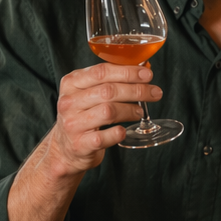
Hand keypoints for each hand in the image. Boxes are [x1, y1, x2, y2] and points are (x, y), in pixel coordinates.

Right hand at [47, 62, 162, 173]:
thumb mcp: (87, 93)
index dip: (128, 72)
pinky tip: (125, 130)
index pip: (101, 72)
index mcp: (71, 83)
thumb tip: (142, 72)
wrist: (65, 148)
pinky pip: (104, 137)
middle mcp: (69, 102)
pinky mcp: (80, 144)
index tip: (147, 75)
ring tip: (140, 111)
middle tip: (154, 93)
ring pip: (108, 111)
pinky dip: (119, 132)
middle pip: (108, 91)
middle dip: (136, 90)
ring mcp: (73, 124)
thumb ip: (109, 80)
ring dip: (130, 110)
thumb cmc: (82, 115)